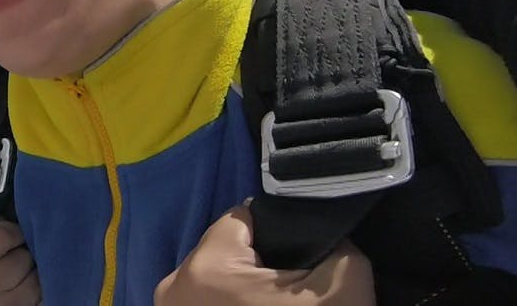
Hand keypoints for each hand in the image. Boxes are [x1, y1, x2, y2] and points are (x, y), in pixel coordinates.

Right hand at [0, 222, 39, 304]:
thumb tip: (11, 230)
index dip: (13, 233)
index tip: (16, 237)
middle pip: (22, 258)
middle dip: (25, 257)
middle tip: (21, 262)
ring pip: (37, 280)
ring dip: (36, 278)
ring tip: (25, 282)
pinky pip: (42, 300)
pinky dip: (41, 297)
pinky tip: (31, 296)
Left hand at [155, 205, 373, 305]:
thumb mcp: (343, 282)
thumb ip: (334, 242)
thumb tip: (325, 233)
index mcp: (205, 267)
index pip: (245, 219)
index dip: (281, 234)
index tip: (303, 258)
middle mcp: (173, 290)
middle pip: (227, 252)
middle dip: (261, 267)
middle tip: (292, 292)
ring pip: (219, 285)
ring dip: (246, 295)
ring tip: (276, 305)